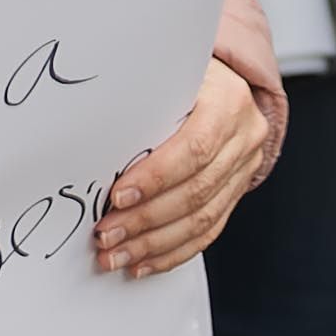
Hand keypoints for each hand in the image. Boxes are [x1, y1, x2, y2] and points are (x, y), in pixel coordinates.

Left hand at [94, 58, 277, 274]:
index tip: (118, 196)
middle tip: (106, 234)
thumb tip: (89, 132)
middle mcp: (245, 135)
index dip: (156, 177)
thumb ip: (143, 100)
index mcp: (228, 100)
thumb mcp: (166, 73)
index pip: (194, 148)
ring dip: (154, 243)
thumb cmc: (182, 72)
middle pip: (196, 189)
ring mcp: (245, 166)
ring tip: (117, 255)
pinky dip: (174, 251)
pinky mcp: (237, 189)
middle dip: (146, 219)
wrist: (219, 78)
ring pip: (202, 217)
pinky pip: (209, 230)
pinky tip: (144, 263)